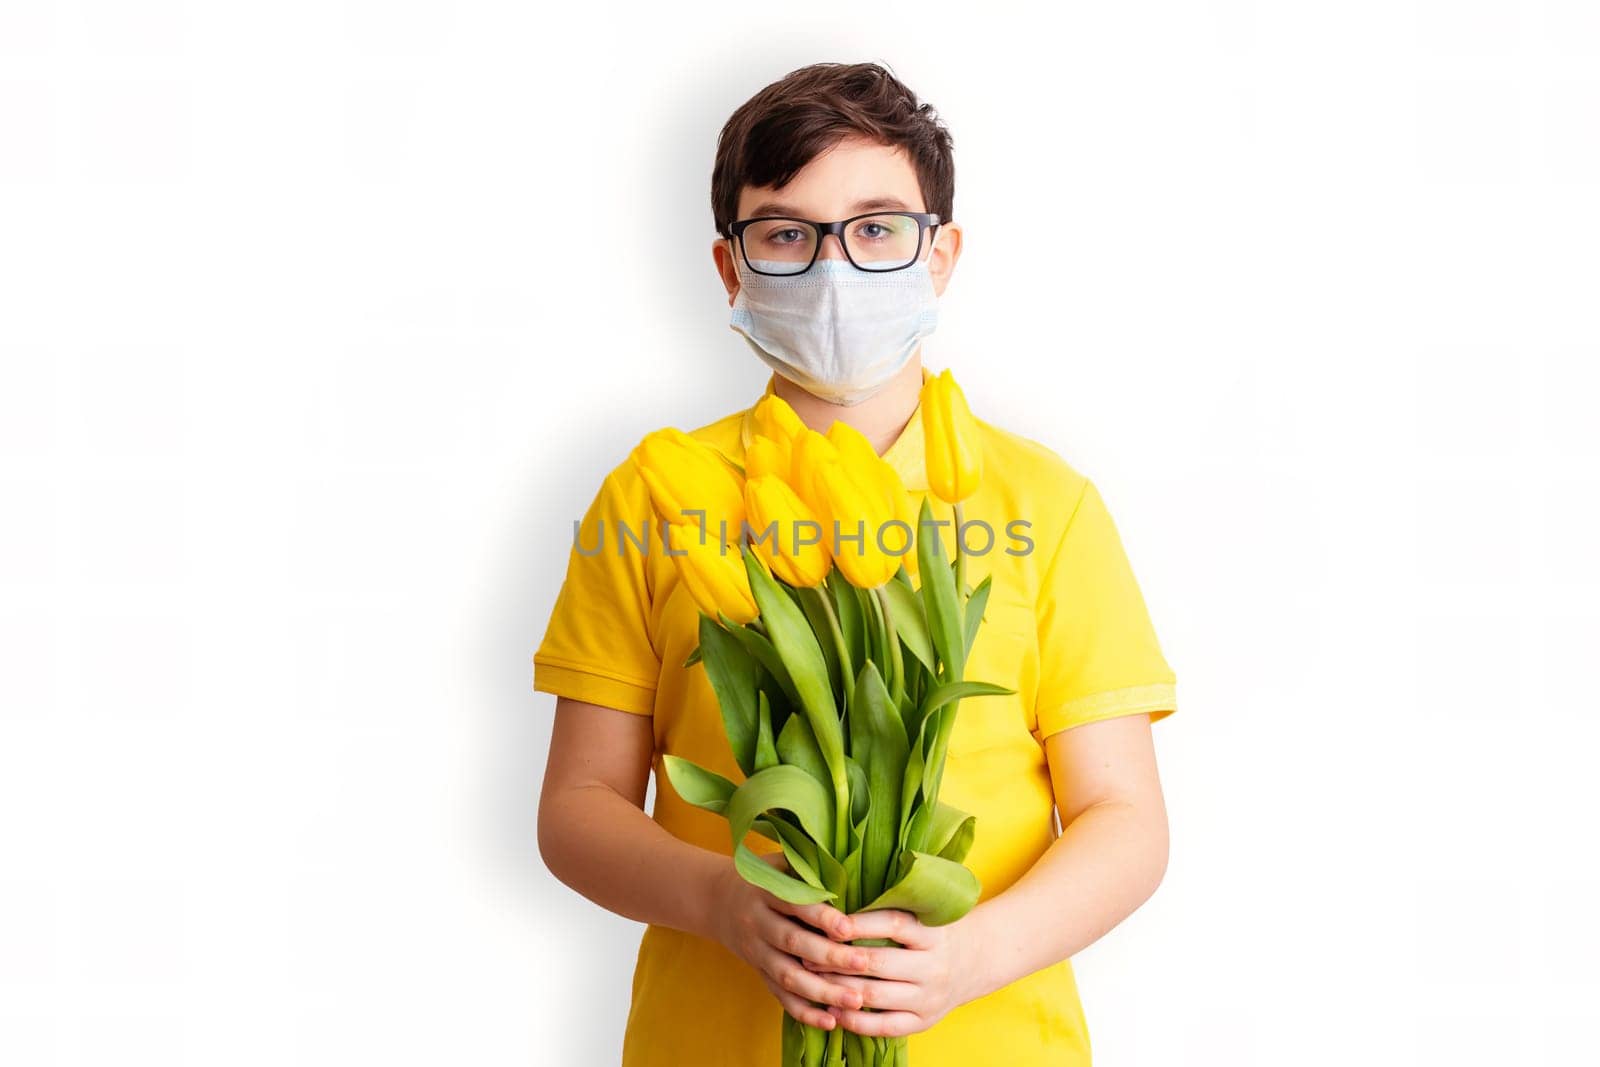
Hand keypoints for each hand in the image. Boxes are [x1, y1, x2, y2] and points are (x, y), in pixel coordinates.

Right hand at [707, 852, 871, 1030]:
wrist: (717, 899)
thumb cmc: (763, 876)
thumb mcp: (779, 862)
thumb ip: (808, 869)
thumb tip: (852, 872)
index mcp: (765, 892)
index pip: (795, 905)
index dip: (821, 917)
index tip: (849, 928)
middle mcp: (757, 922)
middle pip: (793, 943)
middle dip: (830, 956)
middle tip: (864, 963)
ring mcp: (756, 951)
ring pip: (787, 975)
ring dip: (822, 991)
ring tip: (855, 1001)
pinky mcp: (758, 972)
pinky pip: (780, 996)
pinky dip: (804, 1011)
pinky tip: (831, 1021)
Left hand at [800, 907, 984, 1037]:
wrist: (976, 961)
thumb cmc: (935, 931)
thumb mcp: (924, 913)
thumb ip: (891, 906)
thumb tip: (841, 900)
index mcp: (932, 933)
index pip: (892, 924)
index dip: (858, 923)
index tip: (828, 922)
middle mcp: (933, 966)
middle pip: (878, 963)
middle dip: (838, 959)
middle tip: (807, 953)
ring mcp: (929, 997)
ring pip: (875, 996)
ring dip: (839, 989)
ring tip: (812, 980)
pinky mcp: (923, 1022)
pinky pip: (884, 1026)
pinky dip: (855, 1021)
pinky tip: (833, 1011)